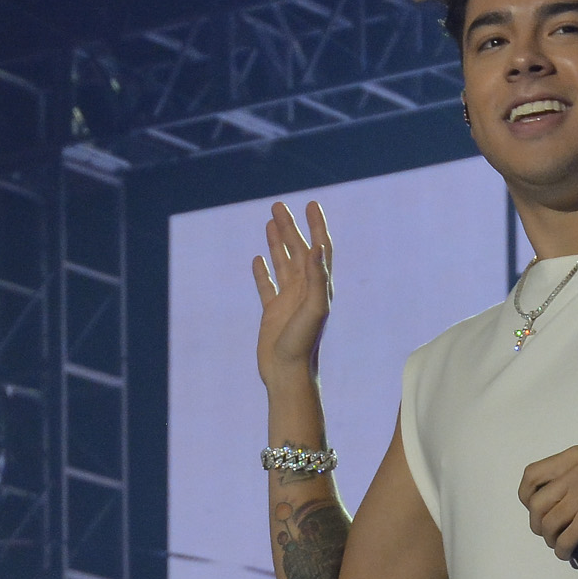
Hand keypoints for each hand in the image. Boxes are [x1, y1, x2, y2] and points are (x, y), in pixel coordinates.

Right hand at [252, 199, 333, 379]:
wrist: (288, 374)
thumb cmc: (303, 345)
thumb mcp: (313, 309)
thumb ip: (317, 279)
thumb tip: (317, 247)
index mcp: (319, 287)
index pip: (320, 249)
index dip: (317, 226)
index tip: (311, 204)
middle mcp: (306, 291)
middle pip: (298, 251)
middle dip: (290, 227)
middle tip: (278, 206)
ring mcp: (289, 301)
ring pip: (283, 264)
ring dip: (277, 243)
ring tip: (270, 222)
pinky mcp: (273, 312)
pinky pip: (267, 286)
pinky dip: (263, 272)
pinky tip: (257, 260)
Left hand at [516, 446, 577, 557]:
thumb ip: (566, 478)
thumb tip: (535, 501)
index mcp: (575, 457)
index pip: (531, 475)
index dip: (526, 498)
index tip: (536, 511)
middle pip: (535, 503)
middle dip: (538, 525)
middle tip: (550, 534)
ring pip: (547, 524)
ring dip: (551, 540)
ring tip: (562, 543)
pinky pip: (564, 540)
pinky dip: (563, 551)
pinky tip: (570, 553)